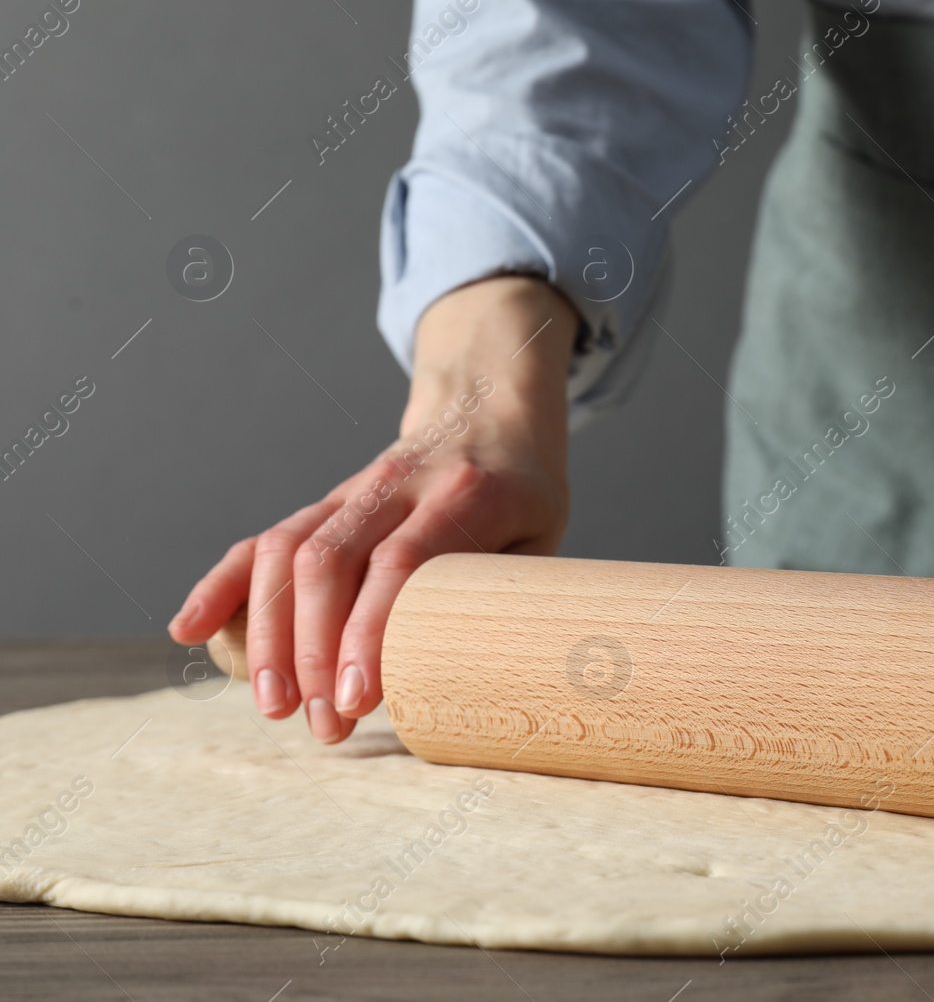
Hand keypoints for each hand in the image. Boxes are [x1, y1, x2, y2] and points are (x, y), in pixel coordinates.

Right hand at [168, 276, 578, 742]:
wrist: (490, 408)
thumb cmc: (525, 492)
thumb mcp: (544, 534)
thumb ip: (509, 594)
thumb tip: (487, 681)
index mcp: (465, 493)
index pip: (404, 561)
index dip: (373, 629)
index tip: (359, 696)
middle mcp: (398, 485)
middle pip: (332, 561)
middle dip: (315, 651)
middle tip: (323, 724)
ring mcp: (352, 491)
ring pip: (287, 551)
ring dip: (270, 633)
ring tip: (274, 705)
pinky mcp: (324, 503)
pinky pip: (262, 539)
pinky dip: (221, 584)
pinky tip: (189, 629)